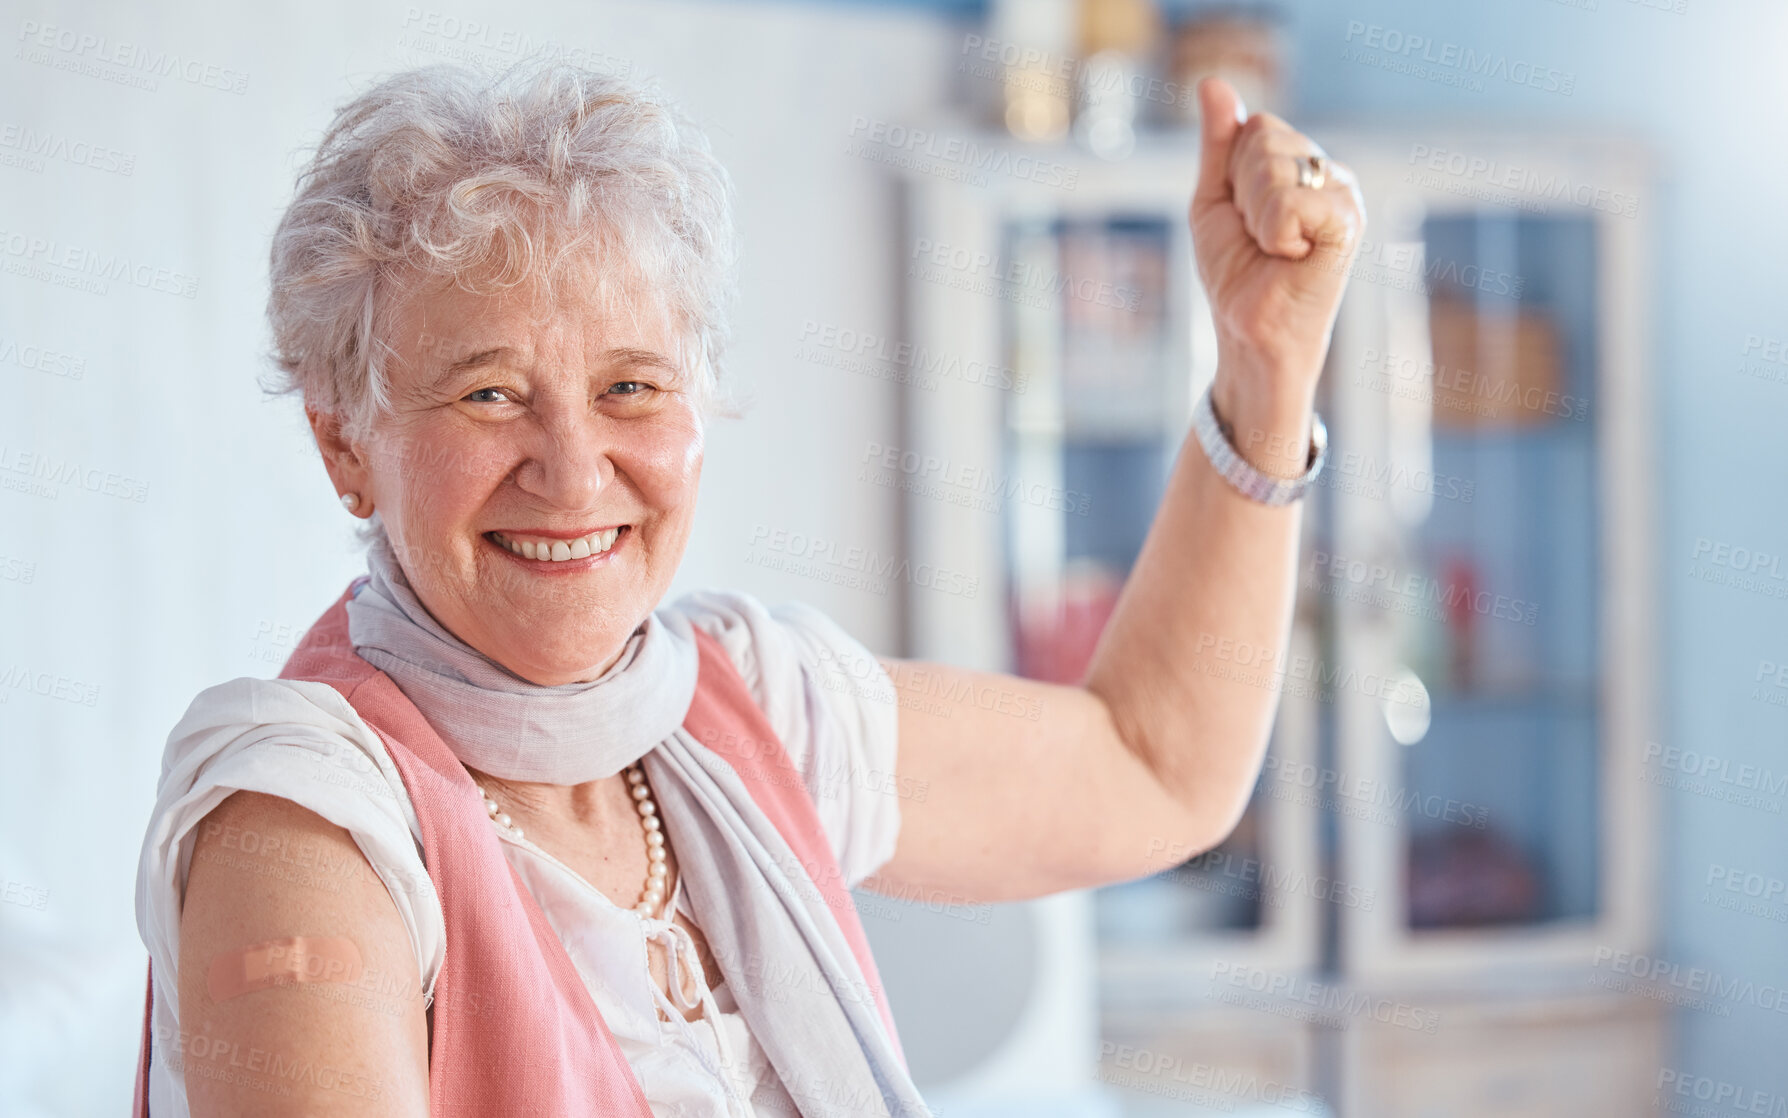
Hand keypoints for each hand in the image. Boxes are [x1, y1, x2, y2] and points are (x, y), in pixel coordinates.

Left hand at [1190, 77, 1364, 472]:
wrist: (1249, 332)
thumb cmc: (1236, 274)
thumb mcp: (1215, 200)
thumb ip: (1218, 144)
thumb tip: (1213, 83)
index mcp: (1303, 164)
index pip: (1256, 126)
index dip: (1233, 174)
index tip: (1244, 218)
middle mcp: (1331, 173)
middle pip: (1264, 137)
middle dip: (1241, 194)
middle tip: (1259, 239)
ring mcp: (1345, 194)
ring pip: (1273, 165)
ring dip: (1255, 217)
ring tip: (1274, 250)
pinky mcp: (1348, 221)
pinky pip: (1289, 199)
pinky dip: (1274, 232)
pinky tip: (1291, 256)